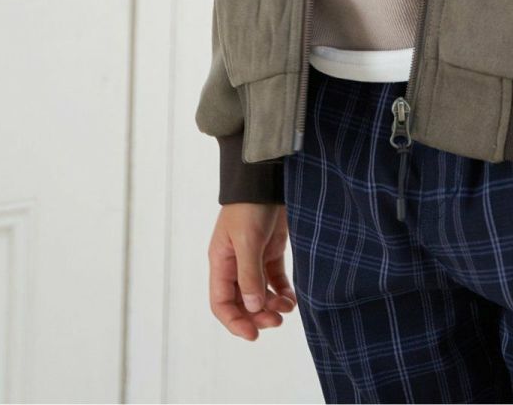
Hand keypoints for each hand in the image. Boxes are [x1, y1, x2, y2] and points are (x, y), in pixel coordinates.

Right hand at [208, 202, 297, 340]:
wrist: (269, 176)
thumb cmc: (251, 205)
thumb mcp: (247, 240)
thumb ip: (248, 274)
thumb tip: (251, 308)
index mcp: (221, 261)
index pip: (221, 302)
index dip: (234, 322)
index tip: (253, 335)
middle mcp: (235, 263)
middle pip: (242, 301)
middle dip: (257, 315)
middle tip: (276, 322)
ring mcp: (254, 256)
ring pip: (260, 292)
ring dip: (271, 305)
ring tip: (287, 309)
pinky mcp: (272, 249)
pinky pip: (274, 278)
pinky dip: (282, 291)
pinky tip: (292, 299)